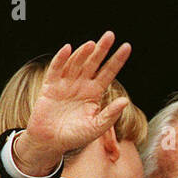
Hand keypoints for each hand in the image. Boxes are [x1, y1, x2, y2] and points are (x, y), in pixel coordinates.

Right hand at [15, 31, 132, 175]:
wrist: (51, 142)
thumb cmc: (75, 136)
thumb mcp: (96, 128)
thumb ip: (110, 115)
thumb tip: (125, 101)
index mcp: (95, 92)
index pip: (108, 72)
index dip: (117, 60)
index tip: (127, 47)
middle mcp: (81, 84)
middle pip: (93, 63)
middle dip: (102, 49)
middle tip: (110, 35)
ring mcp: (66, 83)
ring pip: (76, 63)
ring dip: (83, 53)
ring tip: (92, 45)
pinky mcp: (50, 86)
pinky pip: (56, 70)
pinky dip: (61, 59)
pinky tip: (68, 49)